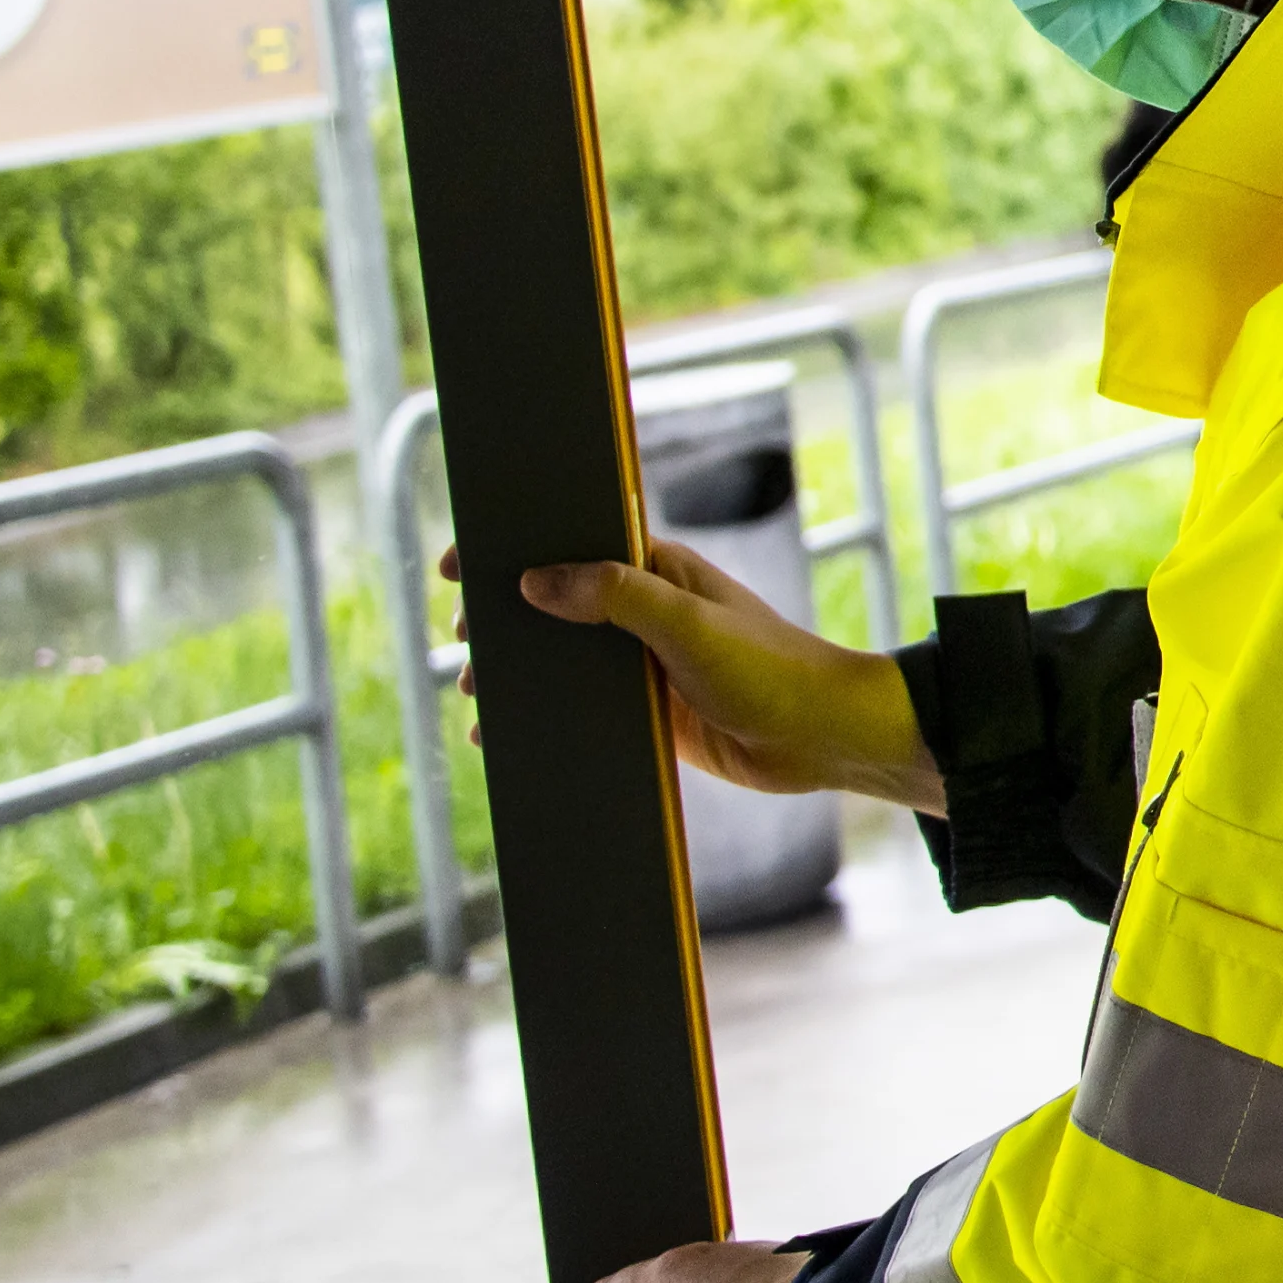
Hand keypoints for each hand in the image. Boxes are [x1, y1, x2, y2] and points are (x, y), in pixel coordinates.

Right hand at [445, 539, 943, 810]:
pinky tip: (507, 737)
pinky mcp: (649, 716)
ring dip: (518, 675)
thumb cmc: (771, 667)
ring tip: (476, 692)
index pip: (571, 545)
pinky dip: (545, 720)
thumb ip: (616, 597)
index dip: (515, 550)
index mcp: (656, 570)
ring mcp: (644, 665)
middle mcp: (644, 612)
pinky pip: (582, 712)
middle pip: (554, 606)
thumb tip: (536, 581)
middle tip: (464, 639)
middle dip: (504, 620)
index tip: (459, 565)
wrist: (823, 738)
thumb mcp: (689, 624)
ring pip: (562, 662)